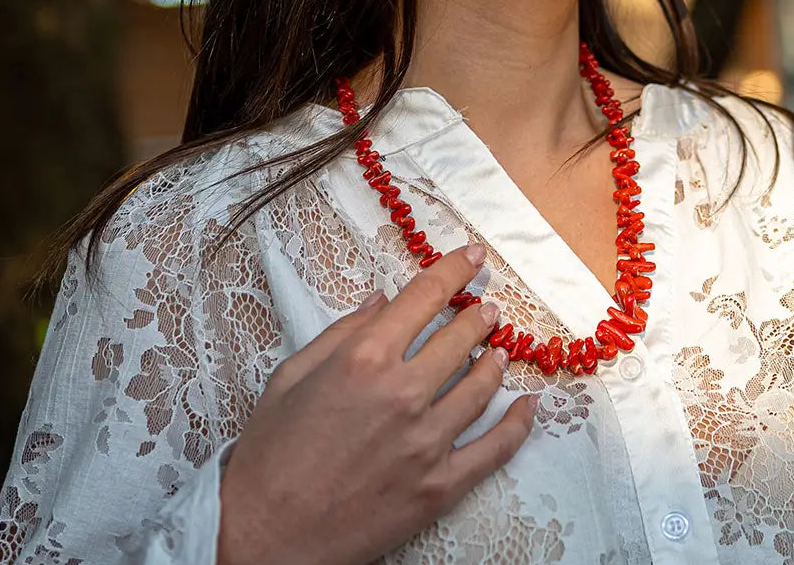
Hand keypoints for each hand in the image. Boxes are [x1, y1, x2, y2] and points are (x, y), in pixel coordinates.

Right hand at [217, 243, 537, 564]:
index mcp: (364, 359)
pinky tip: (528, 406)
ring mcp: (425, 442)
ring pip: (481, 386)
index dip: (455, 269)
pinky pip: (494, 449)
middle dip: (479, 315)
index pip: (424, 297)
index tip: (474, 256)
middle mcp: (401, 393)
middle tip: (489, 309)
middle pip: (459, 337)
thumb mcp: (290, 377)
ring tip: (499, 349)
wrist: (264, 539)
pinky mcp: (438, 487)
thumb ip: (340, 332)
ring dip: (495, 361)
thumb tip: (380, 301)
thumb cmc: (269, 455)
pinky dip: (517, 424)